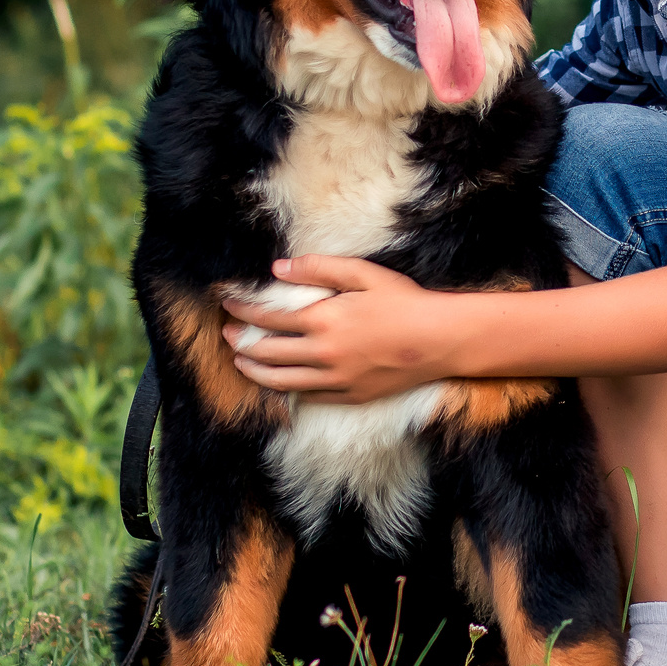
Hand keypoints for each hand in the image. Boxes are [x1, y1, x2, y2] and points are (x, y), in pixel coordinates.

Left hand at [220, 255, 459, 402]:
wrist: (439, 340)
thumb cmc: (404, 301)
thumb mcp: (363, 274)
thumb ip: (318, 268)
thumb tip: (278, 269)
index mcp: (323, 319)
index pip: (267, 318)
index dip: (242, 311)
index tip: (229, 305)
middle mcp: (323, 353)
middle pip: (266, 353)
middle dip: (240, 343)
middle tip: (227, 336)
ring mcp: (335, 379)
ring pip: (280, 381)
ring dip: (254, 372)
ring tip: (242, 363)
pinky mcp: (349, 395)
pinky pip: (308, 397)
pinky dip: (288, 391)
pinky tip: (282, 383)